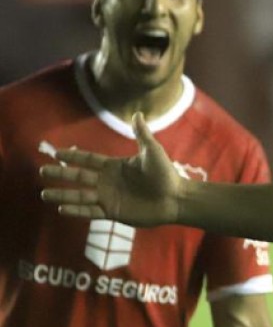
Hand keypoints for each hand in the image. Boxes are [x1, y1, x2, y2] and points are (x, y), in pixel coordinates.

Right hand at [39, 113, 181, 225]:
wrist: (176, 198)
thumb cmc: (166, 174)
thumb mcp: (152, 151)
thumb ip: (142, 134)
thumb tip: (138, 113)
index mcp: (115, 166)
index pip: (88, 160)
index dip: (72, 157)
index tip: (55, 153)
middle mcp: (108, 181)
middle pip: (79, 177)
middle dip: (61, 174)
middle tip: (42, 172)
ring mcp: (109, 197)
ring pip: (80, 196)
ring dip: (63, 194)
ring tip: (44, 194)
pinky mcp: (113, 212)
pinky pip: (91, 211)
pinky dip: (77, 211)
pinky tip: (62, 209)